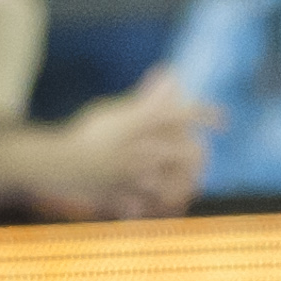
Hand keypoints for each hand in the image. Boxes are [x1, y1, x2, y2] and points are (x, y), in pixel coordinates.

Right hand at [56, 71, 215, 217]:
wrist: (57, 164)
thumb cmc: (88, 135)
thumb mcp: (115, 113)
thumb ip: (146, 100)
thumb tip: (172, 75)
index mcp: (135, 122)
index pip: (178, 113)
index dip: (204, 114)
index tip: (222, 119)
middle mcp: (136, 146)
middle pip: (187, 151)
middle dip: (200, 154)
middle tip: (203, 154)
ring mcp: (131, 173)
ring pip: (176, 181)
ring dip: (188, 182)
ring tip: (192, 181)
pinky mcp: (125, 194)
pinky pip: (156, 203)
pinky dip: (167, 204)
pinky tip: (172, 203)